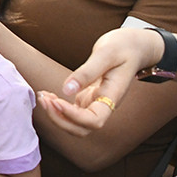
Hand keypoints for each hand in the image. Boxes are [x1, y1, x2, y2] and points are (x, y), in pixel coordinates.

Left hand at [37, 27, 164, 135]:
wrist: (132, 47)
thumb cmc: (122, 47)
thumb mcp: (106, 53)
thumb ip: (87, 72)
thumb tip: (66, 89)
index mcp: (112, 97)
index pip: (94, 121)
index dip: (73, 116)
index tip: (56, 100)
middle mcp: (104, 105)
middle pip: (82, 129)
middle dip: (60, 119)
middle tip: (44, 100)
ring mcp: (95, 104)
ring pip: (75, 124)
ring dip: (57, 115)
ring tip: (43, 97)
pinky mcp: (88, 98)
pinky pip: (72, 112)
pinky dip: (58, 107)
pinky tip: (48, 95)